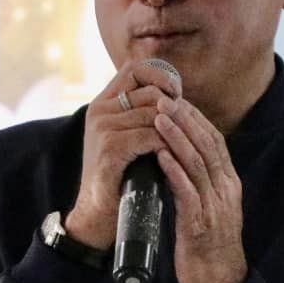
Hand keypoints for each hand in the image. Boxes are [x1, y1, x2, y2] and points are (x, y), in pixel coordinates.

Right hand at [64, 61, 181, 249]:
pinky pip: (150, 137)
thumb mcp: (129, 137)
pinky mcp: (109, 149)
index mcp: (103, 103)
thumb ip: (142, 114)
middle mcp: (99, 110)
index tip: (177, 94)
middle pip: (151, 93)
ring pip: (154, 116)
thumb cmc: (121, 176)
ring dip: (175, 131)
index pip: (135, 68)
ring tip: (184, 146)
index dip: (161, 76)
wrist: (98, 214)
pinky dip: (167, 147)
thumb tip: (176, 95)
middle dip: (174, 110)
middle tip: (185, 129)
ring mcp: (102, 128)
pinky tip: (173, 158)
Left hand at [154, 95, 246, 282]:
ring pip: (198, 163)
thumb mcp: (208, 208)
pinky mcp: (200, 224)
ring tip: (159, 116)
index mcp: (228, 184)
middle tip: (164, 96)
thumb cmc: (208, 246)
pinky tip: (160, 155)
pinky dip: (174, 171)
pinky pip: (188, 192)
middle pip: (208, 145)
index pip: (214, 141)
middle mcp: (225, 191)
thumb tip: (178, 160)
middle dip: (186, 118)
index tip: (176, 99)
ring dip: (177, 137)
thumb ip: (199, 184)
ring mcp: (215, 207)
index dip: (196, 118)